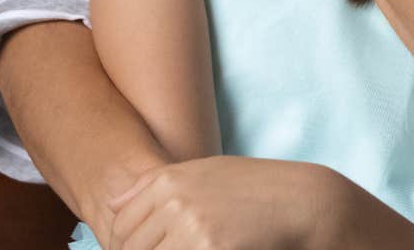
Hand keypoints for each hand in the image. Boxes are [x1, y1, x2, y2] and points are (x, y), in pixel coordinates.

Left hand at [104, 155, 348, 249]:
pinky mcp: (211, 248)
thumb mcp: (205, 171)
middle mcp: (174, 201)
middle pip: (132, 248)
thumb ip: (156, 185)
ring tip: (198, 245)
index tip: (159, 245)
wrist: (301, 201)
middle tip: (183, 245)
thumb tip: (112, 204)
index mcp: (168, 180)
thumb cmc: (254, 188)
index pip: (121, 226)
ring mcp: (191, 226)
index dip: (130, 246)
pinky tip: (216, 249)